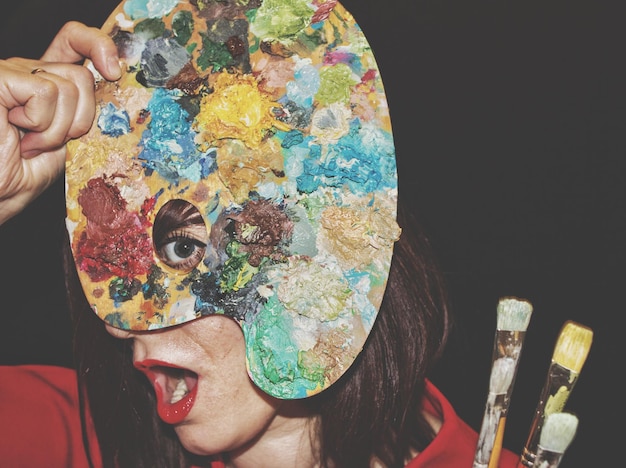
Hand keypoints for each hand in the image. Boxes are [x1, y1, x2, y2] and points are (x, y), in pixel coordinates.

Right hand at [0, 21, 120, 225]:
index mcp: (42, 85)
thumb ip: (83, 113)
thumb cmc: (20, 178)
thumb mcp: (66, 143)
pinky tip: (17, 135)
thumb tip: (114, 88)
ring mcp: (10, 73)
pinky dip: (40, 123)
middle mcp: (25, 73)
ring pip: (67, 87)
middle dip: (78, 120)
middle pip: (81, 76)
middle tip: (48, 144)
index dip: (98, 46)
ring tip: (29, 145)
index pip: (74, 42)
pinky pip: (45, 92)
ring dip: (55, 130)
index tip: (113, 73)